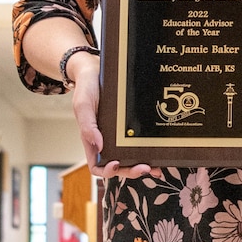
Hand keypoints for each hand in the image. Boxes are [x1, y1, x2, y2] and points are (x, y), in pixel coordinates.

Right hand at [67, 53, 152, 180]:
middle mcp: (106, 142)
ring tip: (157, 168)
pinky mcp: (130, 128)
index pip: (96, 166)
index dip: (106, 171)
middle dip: (131, 171)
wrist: (95, 70)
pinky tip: (158, 152)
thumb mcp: (82, 105)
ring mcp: (119, 136)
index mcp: (92, 141)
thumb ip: (87, 126)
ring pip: (131, 159)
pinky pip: (139, 143)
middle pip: (118, 167)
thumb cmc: (86, 88)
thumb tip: (98, 145)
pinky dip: (149, 151)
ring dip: (144, 166)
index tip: (116, 164)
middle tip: (145, 168)